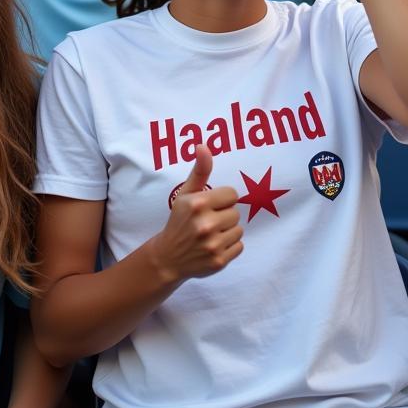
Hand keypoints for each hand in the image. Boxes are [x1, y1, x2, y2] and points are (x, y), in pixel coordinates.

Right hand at [150, 146, 242, 283]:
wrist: (168, 257)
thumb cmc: (179, 221)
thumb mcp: (186, 194)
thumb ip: (199, 171)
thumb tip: (203, 146)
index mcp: (198, 204)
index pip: (232, 194)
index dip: (222, 199)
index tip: (210, 206)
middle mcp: (205, 224)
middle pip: (236, 213)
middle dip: (224, 215)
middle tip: (208, 221)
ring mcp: (212, 244)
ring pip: (239, 230)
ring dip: (228, 231)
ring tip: (211, 234)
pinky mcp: (219, 261)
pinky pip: (239, 246)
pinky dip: (230, 246)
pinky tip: (214, 246)